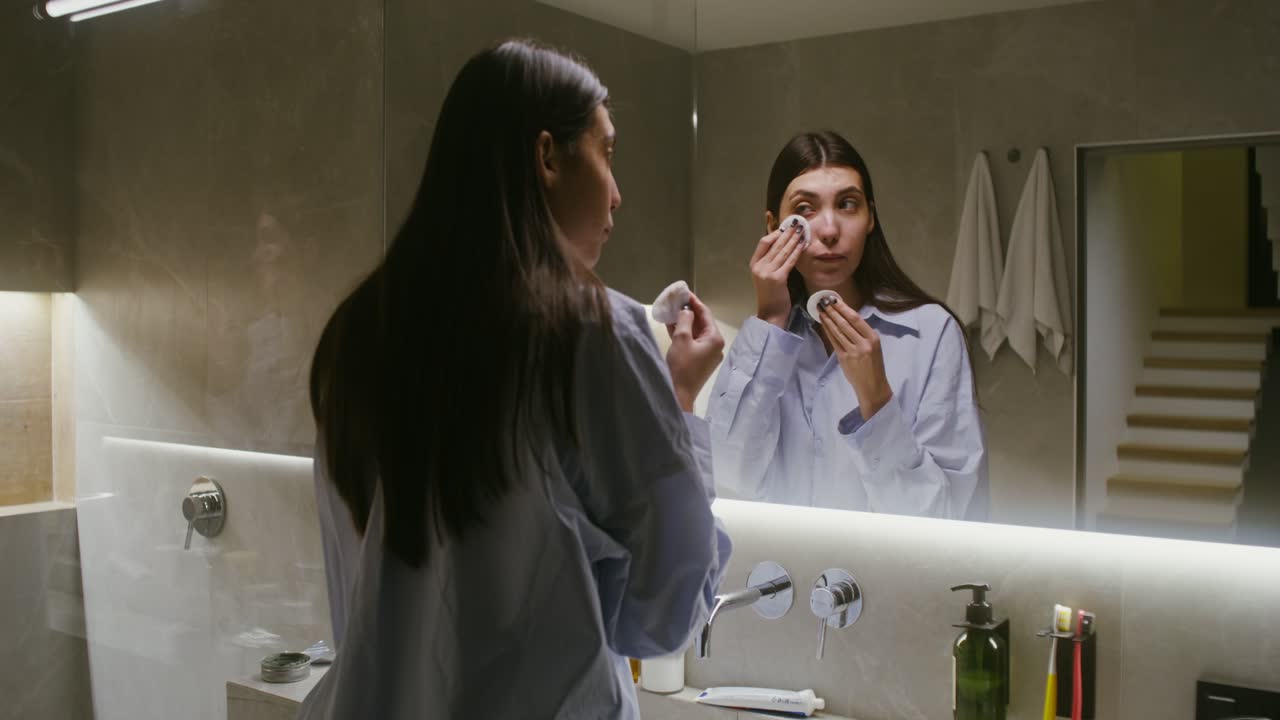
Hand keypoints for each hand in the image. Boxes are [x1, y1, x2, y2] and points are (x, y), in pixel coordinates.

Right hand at [665, 293, 725, 411]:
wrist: (679, 394)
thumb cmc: (682, 365)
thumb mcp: (682, 338)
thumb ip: (685, 320)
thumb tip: (686, 311)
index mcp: (715, 338)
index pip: (706, 314)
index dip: (694, 301)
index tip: (684, 292)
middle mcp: (715, 345)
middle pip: (702, 323)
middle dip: (688, 311)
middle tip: (676, 300)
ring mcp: (707, 354)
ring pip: (695, 332)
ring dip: (684, 322)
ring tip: (671, 310)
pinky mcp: (698, 361)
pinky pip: (692, 342)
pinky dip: (683, 333)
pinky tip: (671, 324)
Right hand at [750, 222, 805, 327]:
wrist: (771, 313)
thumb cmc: (772, 295)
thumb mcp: (766, 276)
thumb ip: (771, 262)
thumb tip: (783, 244)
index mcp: (754, 265)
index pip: (763, 243)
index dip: (775, 233)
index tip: (786, 227)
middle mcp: (759, 267)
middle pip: (775, 244)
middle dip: (787, 233)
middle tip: (798, 224)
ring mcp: (767, 272)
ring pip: (783, 251)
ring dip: (794, 239)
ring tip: (802, 231)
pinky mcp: (777, 278)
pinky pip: (789, 261)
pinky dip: (797, 251)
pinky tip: (802, 245)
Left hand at [820, 301, 892, 420]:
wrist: (873, 385)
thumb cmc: (874, 364)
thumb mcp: (874, 346)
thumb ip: (862, 334)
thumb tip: (847, 317)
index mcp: (873, 338)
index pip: (856, 319)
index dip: (844, 308)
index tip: (835, 300)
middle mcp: (863, 343)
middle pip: (845, 323)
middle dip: (833, 311)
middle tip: (823, 301)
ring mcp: (853, 351)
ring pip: (838, 331)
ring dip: (828, 320)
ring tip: (821, 310)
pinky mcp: (844, 359)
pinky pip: (834, 341)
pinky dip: (828, 331)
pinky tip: (823, 324)